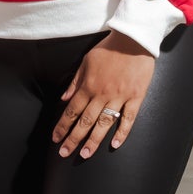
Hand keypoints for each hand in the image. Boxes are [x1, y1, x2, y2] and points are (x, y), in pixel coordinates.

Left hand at [53, 31, 155, 158]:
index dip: (62, 126)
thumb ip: (75, 82)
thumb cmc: (109, 48)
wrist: (134, 39)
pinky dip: (122, 132)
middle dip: (73, 139)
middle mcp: (101, 94)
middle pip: (85, 121)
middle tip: (65, 153)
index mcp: (88, 86)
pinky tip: (114, 145)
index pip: (71, 111)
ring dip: (94, 141)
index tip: (56, 139)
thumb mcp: (86, 61)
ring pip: (104, 123)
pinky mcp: (136, 97)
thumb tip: (63, 98)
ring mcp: (120, 97)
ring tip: (85, 154)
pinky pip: (128, 118)